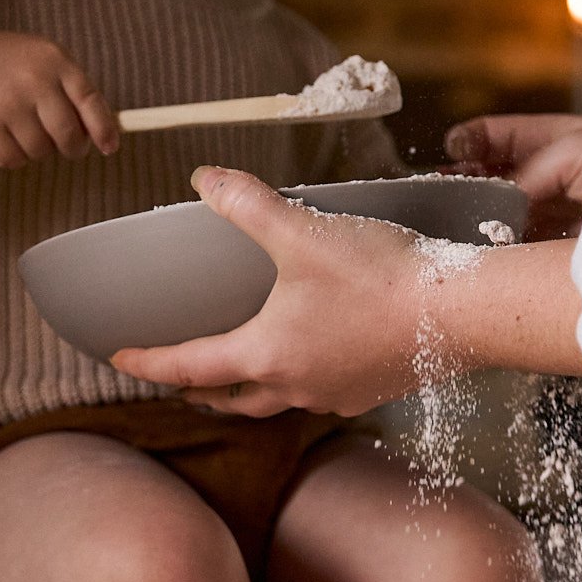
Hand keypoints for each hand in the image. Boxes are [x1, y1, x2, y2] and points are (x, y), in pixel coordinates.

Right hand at [0, 23, 119, 166]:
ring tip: (23, 127)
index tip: (109, 147)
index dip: (103, 129)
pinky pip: (14, 161)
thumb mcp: (44, 60)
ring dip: (38, 149)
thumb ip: (73, 90)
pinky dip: (13, 156)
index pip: (90, 100)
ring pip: (42, 152)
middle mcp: (32, 79)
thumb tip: (103, 135)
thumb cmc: (8, 65)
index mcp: (53, 59)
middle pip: (68, 136)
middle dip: (72, 148)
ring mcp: (6, 102)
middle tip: (65, 145)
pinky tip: (4, 135)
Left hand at [113, 167, 429, 415]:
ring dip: (250, 391)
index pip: (190, 367)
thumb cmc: (380, 275)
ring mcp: (336, 394)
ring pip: (277, 402)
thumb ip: (247, 204)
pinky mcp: (373, 390)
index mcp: (267, 354)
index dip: (148, 362)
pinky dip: (302, 382)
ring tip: (243, 371)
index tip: (119, 359)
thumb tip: (202, 179)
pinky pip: (322, 395)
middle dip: (198, 390)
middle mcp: (296, 386)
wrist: (463, 312)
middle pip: (231, 399)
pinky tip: (315, 357)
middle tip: (178, 379)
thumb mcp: (302, 231)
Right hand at [445, 113, 581, 239]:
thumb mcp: (577, 151)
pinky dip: (506, 249)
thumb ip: (526, 172)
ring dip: (483, 219)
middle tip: (439, 194)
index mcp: (567, 140)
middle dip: (469, 182)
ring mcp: (567, 216)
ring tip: (454, 223)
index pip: (508, 134)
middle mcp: (565, 177)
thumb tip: (493, 208)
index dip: (475, 139)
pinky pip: (528, 248)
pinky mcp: (571, 253)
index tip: (448, 149)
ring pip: (511, 216)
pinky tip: (485, 250)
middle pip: (502, 177)